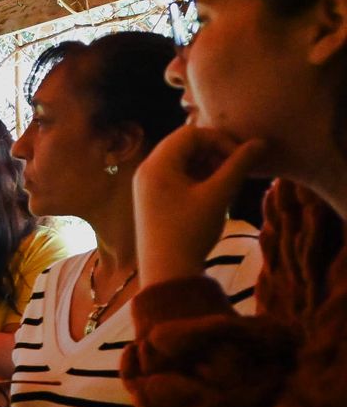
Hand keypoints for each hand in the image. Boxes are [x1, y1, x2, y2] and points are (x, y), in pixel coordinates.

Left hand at [134, 126, 265, 287]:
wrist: (167, 273)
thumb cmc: (190, 232)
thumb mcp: (218, 195)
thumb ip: (239, 166)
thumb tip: (260, 143)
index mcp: (156, 165)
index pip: (191, 134)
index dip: (220, 140)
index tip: (241, 158)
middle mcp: (147, 170)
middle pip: (185, 145)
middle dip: (214, 152)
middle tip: (236, 170)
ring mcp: (147, 185)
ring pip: (182, 161)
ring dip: (208, 166)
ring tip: (228, 184)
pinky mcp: (153, 199)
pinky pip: (177, 176)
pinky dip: (198, 178)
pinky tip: (215, 194)